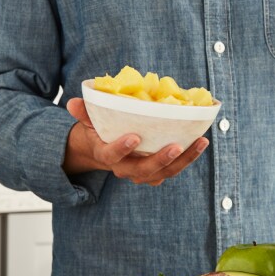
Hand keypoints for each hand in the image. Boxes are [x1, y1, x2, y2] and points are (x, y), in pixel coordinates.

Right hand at [62, 98, 207, 185]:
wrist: (103, 151)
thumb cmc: (98, 131)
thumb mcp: (88, 122)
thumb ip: (84, 112)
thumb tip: (74, 102)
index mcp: (106, 154)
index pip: (111, 156)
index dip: (121, 149)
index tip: (134, 137)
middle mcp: (125, 168)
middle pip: (144, 170)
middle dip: (161, 160)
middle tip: (177, 146)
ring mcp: (142, 173)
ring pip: (164, 172)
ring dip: (184, 159)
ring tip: (201, 142)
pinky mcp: (156, 172)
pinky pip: (173, 169)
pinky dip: (188, 158)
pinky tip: (200, 143)